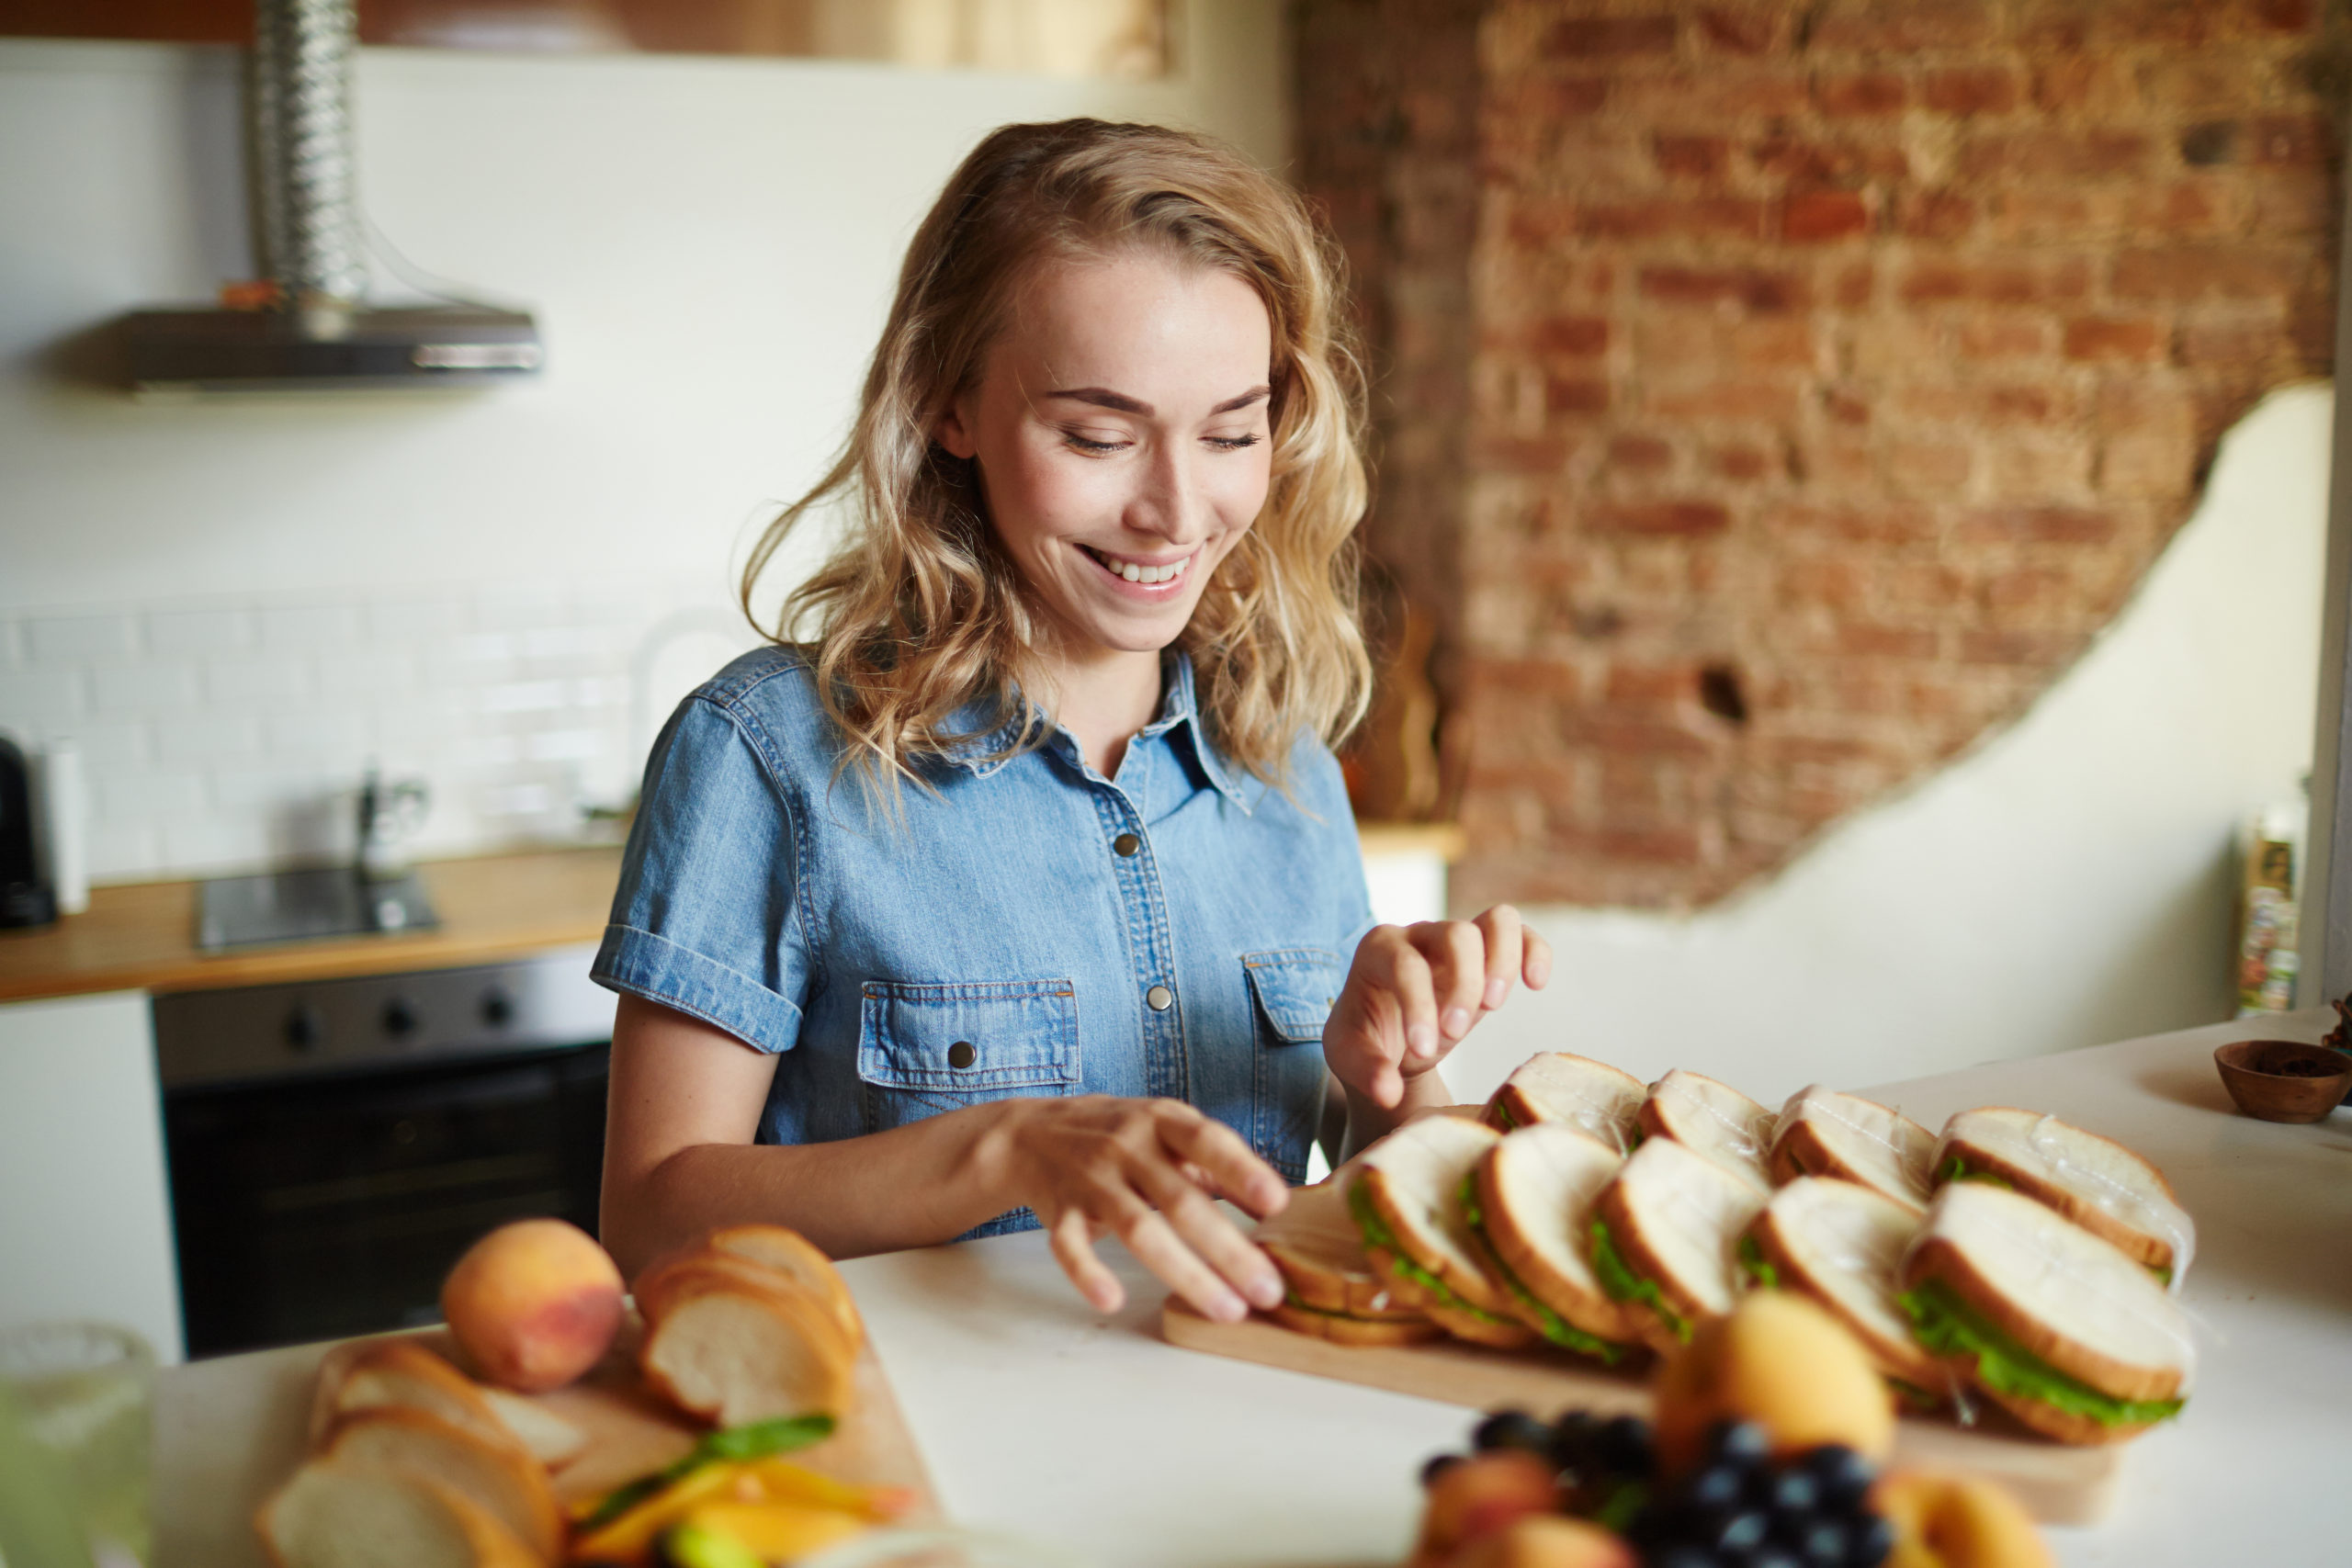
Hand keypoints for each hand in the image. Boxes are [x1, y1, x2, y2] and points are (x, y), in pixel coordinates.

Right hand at [988, 1095, 1289, 1323]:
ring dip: (1185, 1272)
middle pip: (1181, 1202)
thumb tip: (1277, 1203)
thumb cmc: (1118, 1135)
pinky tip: (1112, 1299)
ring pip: (1139, 1229)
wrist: (1030, 1133)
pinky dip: (1088, 1273)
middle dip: (1228, 1250)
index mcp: (1161, 1122)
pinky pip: (1069, 1246)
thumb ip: (1218, 1164)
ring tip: (1226, 1310)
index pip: (1207, 1142)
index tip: (1278, 1203)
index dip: (1241, 1170)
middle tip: (1268, 1291)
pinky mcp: (1058, 1212)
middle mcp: (1127, 1147)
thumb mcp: (1168, 1131)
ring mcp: (1091, 1180)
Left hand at [1324, 905, 1551, 1109]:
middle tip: (1455, 1032)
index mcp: (1377, 950)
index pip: (1405, 965)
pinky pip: (1518, 933)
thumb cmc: (1367, 1037)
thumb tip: (1388, 1092)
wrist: (1386, 1034)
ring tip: (1494, 1005)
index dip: (1419, 1005)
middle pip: (1456, 934)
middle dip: (1463, 985)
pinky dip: (1533, 951)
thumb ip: (1367, 1071)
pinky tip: (1535, 983)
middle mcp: (1419, 934)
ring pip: (1496, 920)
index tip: (1422, 1049)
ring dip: (1503, 962)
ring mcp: (1456, 939)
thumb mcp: (1351, 1056)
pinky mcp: (1486, 952)